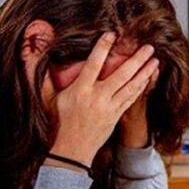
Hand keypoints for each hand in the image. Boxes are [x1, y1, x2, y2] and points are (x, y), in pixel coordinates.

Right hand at [45, 32, 158, 165]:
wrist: (69, 153)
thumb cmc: (56, 124)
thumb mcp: (47, 99)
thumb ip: (43, 76)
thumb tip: (33, 53)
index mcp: (80, 91)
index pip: (93, 64)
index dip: (103, 48)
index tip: (112, 34)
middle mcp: (97, 98)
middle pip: (121, 75)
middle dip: (136, 60)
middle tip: (148, 47)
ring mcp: (109, 108)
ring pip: (131, 87)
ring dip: (144, 72)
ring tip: (155, 60)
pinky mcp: (116, 116)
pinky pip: (132, 99)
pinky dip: (142, 87)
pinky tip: (148, 78)